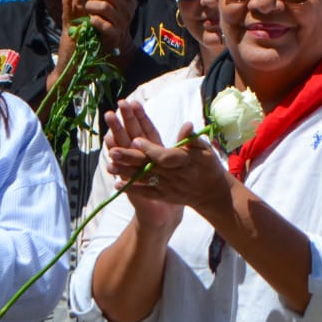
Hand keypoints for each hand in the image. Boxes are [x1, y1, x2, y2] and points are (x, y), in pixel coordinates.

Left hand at [56, 0, 136, 73]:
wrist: (117, 43)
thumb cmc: (111, 18)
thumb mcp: (112, 2)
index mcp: (130, 0)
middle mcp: (129, 10)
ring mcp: (122, 22)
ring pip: (104, 7)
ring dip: (91, 6)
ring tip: (88, 9)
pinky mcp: (114, 34)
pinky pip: (101, 23)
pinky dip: (93, 20)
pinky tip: (91, 20)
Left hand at [104, 101, 231, 227]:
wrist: (212, 193)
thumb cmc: (208, 167)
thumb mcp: (205, 150)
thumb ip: (192, 139)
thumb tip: (187, 125)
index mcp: (184, 161)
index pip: (164, 155)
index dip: (150, 149)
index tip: (135, 140)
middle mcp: (174, 176)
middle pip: (149, 166)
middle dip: (130, 158)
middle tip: (112, 151)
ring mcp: (167, 187)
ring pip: (144, 179)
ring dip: (126, 173)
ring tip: (109, 166)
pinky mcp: (163, 196)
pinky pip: (146, 193)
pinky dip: (132, 189)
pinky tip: (116, 184)